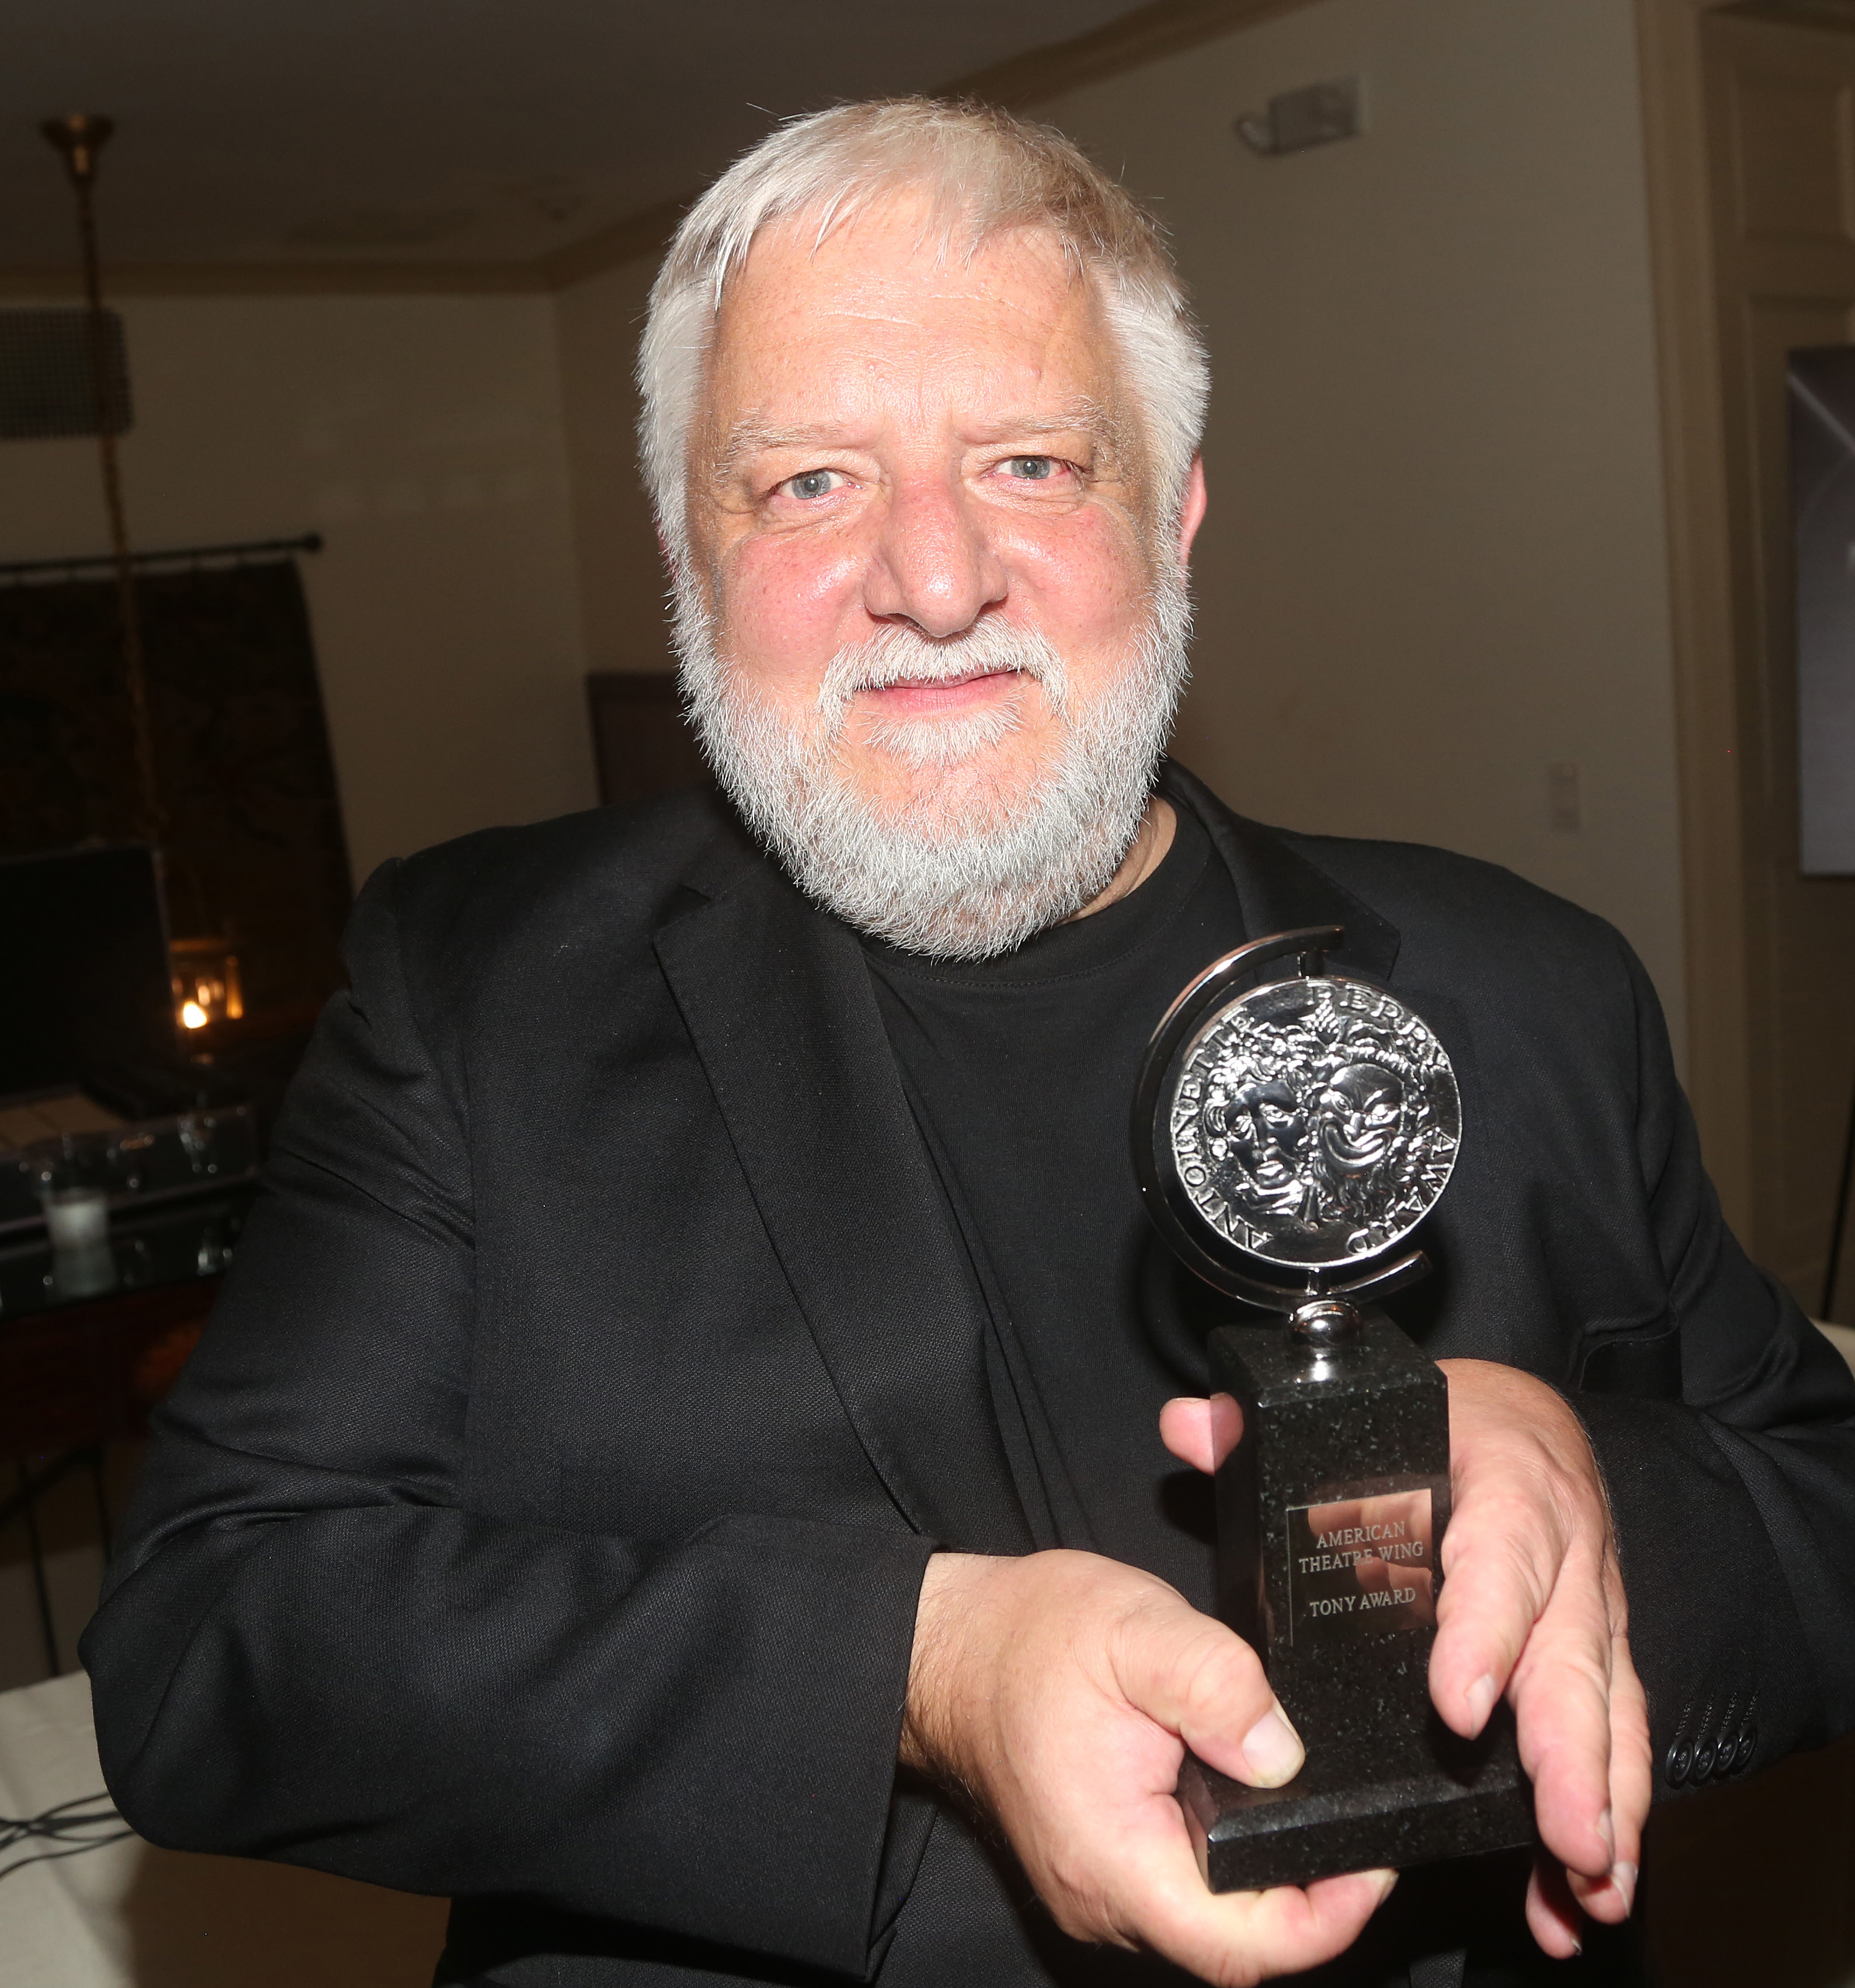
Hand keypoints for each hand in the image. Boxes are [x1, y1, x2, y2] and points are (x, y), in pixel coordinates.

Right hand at [904, 1550, 1395, 1984]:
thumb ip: (1215, 1682)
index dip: (1324, 1920)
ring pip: (1212, 1919)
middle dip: (1311, 1896)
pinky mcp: (1104, 1868)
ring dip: (1271, 1880)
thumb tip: (1283, 1751)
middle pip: (1235, 1942)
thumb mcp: (1131, 1626)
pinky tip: (1255, 1803)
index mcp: (1112, 1857)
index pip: (1239, 1944)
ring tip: (1315, 1809)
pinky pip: (1187, 1889)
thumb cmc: (1027, 1636)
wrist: (952, 1648)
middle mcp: (1103, 1898)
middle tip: (1361, 1825)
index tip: (1372, 1864)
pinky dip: (1233, 1861)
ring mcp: (1101, 1890)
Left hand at [1161, 1362, 1650, 1958]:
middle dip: (1569, 1754)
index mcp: (1507, 1483)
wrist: (1525, 1421)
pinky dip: (1607, 1813)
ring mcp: (1590, 1610)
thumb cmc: (1449, 1425)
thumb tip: (1187, 1426)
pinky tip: (1588, 1888)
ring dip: (1600, 1801)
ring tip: (1589, 1884)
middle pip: (1571, 1655)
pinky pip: (1610, 1736)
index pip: (1501, 1553)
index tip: (1458, 1705)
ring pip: (1606, 1708)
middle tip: (1564, 1837)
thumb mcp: (1373, 1413)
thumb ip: (1268, 1432)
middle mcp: (1564, 1551)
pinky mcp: (1596, 1655)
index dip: (1484, 1631)